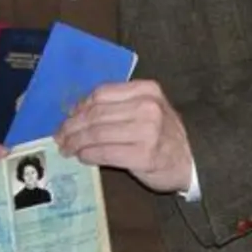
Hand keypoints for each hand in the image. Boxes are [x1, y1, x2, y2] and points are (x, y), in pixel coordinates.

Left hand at [55, 80, 193, 192]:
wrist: (192, 161)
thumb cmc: (163, 135)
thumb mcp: (146, 110)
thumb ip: (118, 105)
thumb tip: (76, 111)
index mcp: (147, 90)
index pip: (101, 94)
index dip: (79, 107)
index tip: (67, 118)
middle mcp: (148, 107)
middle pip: (96, 114)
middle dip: (72, 126)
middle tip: (59, 137)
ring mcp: (147, 131)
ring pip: (97, 133)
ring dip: (76, 142)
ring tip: (66, 148)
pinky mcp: (144, 156)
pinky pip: (106, 153)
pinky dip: (89, 155)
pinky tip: (83, 157)